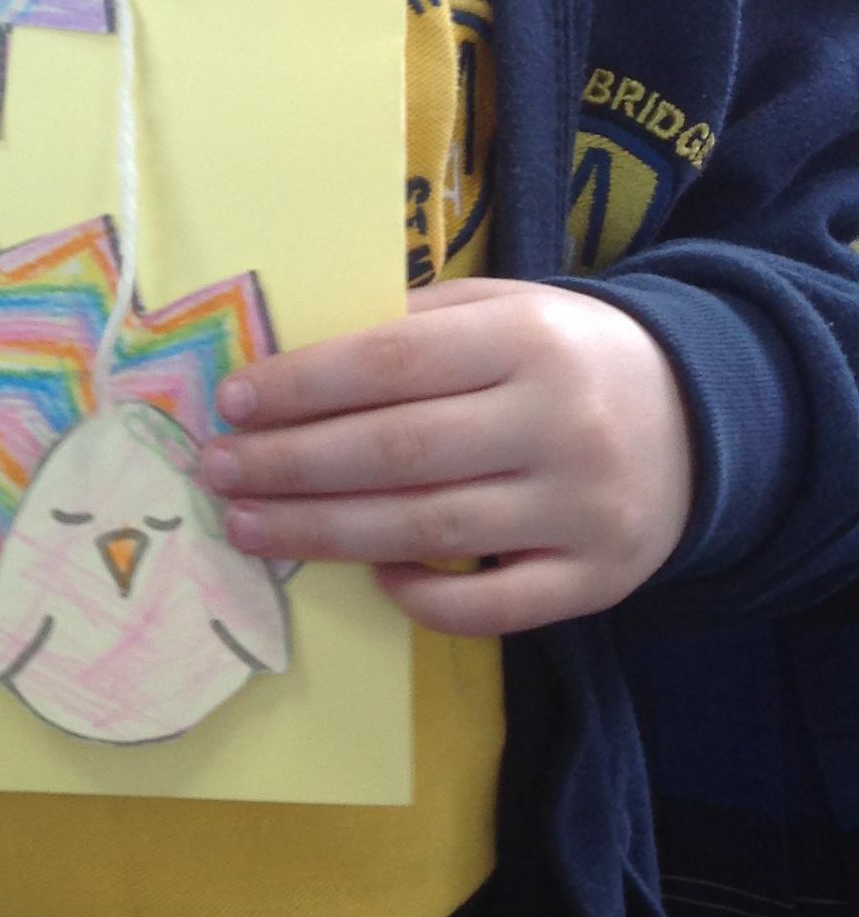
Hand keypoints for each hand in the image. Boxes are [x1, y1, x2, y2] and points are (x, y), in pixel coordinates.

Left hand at [199, 279, 692, 633]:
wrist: (702, 416)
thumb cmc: (565, 354)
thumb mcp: (503, 309)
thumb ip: (412, 327)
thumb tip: (291, 358)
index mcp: (527, 339)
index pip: (392, 362)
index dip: (303, 386)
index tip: (232, 402)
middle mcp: (557, 422)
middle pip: (399, 451)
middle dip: (291, 464)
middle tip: (215, 471)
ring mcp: (582, 508)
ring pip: (429, 530)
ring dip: (324, 533)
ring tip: (247, 525)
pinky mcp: (600, 579)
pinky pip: (493, 606)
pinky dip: (423, 597)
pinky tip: (368, 576)